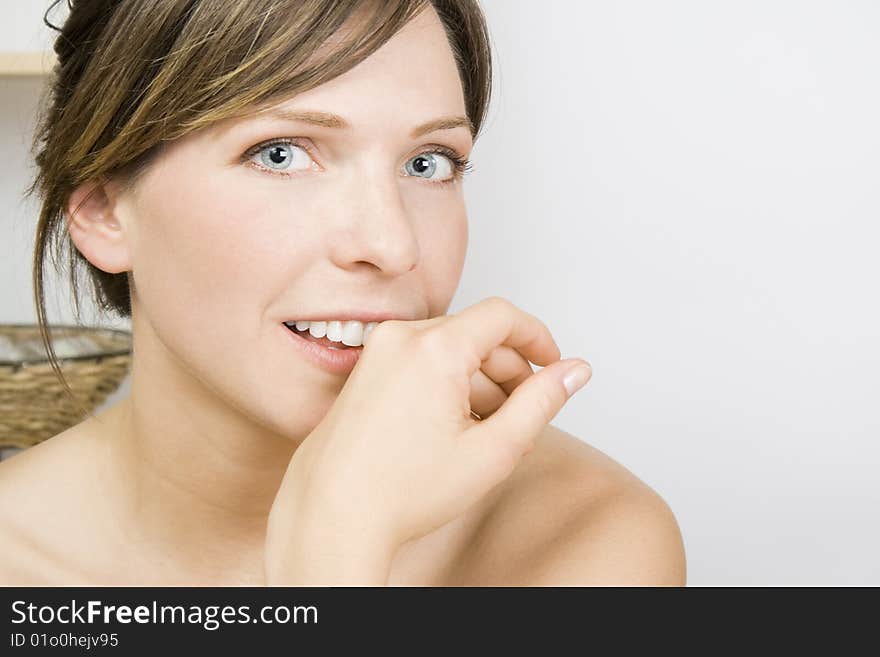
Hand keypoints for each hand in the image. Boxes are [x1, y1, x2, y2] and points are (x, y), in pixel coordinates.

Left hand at [264, 296, 591, 581]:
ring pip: (449, 348)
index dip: (537, 338)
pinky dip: (448, 383)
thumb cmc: (401, 490)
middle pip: (476, 334)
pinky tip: (454, 427)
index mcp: (434, 348)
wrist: (331, 513)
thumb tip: (575, 372)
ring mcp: (379, 351)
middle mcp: (401, 338)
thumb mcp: (493, 450)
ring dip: (479, 380)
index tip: (553, 367)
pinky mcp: (367, 368)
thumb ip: (542, 402)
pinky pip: (421, 359)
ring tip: (487, 432)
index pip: (503, 316)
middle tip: (523, 417)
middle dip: (509, 371)